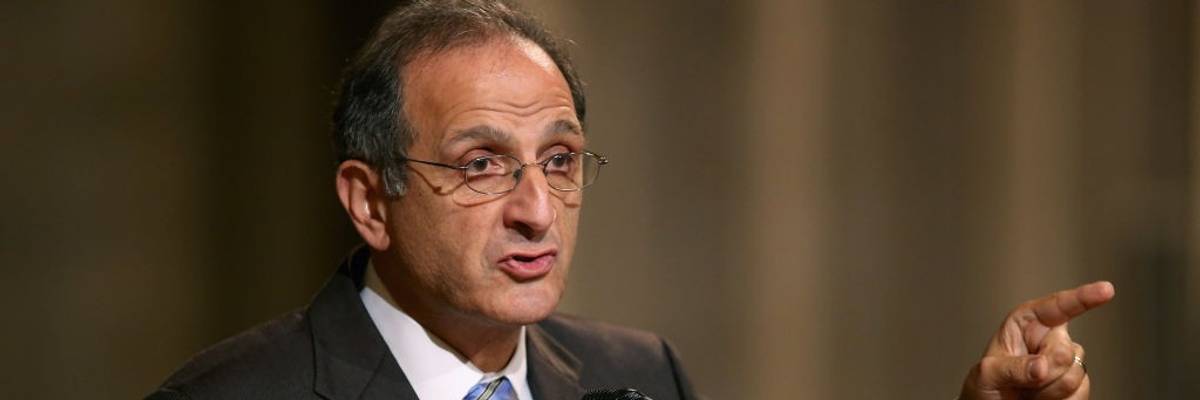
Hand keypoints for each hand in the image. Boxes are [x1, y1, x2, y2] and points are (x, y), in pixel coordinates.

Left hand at [959, 281, 1114, 399]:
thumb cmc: (986, 387)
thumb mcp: (988, 373)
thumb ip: (1012, 367)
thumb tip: (1041, 366)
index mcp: (1027, 324)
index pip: (1057, 307)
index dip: (1083, 297)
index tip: (1106, 290)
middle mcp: (1050, 340)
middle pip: (1065, 351)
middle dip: (1043, 370)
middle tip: (1022, 381)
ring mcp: (1066, 363)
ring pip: (1075, 374)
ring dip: (1048, 390)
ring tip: (1028, 391)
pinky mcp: (1077, 385)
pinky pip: (1081, 393)